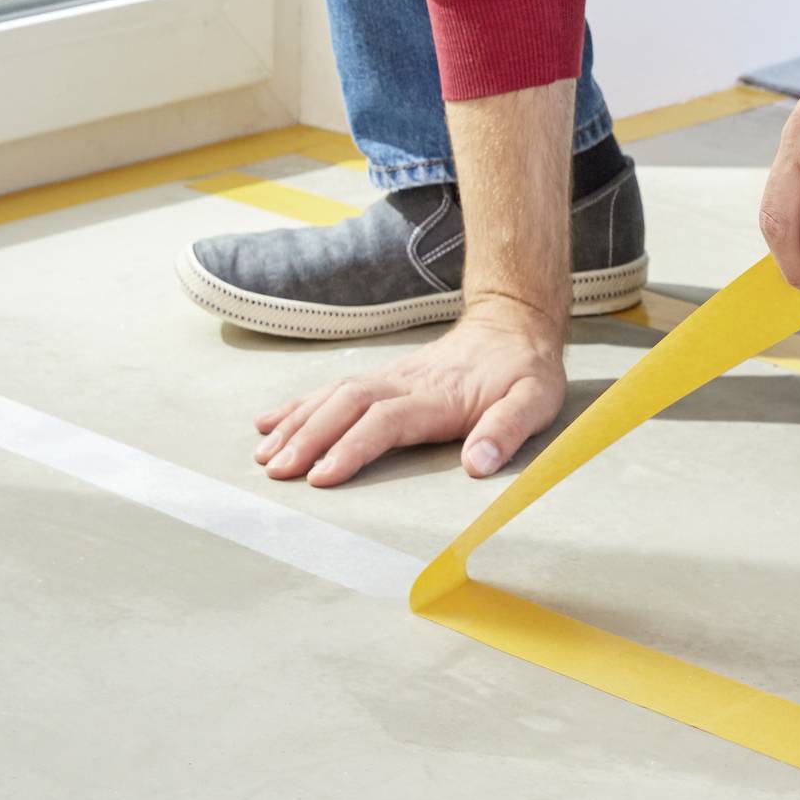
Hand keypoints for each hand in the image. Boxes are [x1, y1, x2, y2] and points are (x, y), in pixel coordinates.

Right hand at [252, 302, 564, 485]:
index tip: (322, 477)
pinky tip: (269, 423)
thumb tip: (476, 465)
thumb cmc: (524, 371)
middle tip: (277, 472)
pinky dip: (298, 406)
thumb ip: (506, 431)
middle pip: (346, 406)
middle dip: (308, 439)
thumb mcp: (534, 400)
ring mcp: (390, 377)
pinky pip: (332, 389)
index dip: (351, 448)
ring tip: (264, 456)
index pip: (384, 422)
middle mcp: (404, 383)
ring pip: (332, 396)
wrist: (513, 323)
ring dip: (296, 424)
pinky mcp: (383, 377)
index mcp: (438, 397)